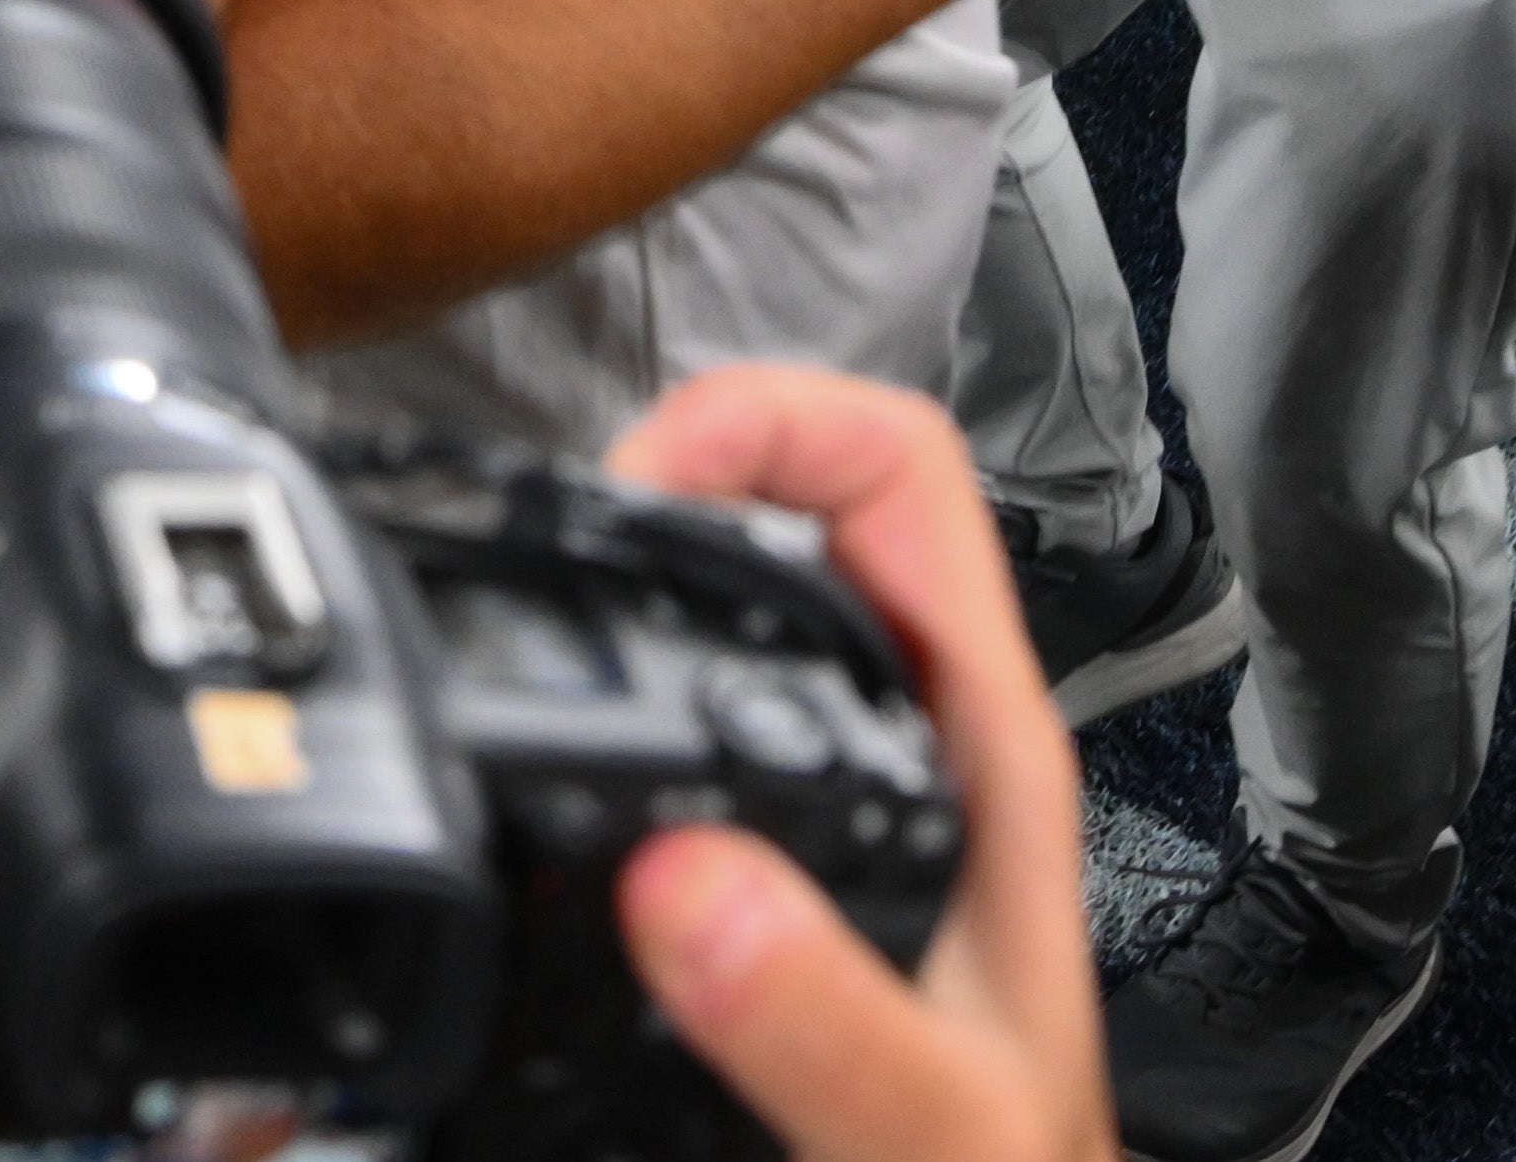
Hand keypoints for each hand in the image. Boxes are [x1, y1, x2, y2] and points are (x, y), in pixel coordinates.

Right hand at [604, 371, 1109, 1161]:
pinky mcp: (784, 865)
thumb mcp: (933, 1136)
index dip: (763, 425)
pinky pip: (696, 719)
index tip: (631, 488)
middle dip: (665, 487)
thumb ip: (824, 1024)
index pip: (902, 474)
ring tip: (530, 605)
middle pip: (799, 509)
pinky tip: (547, 748)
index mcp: (985, 755)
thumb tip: (687, 879)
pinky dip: (614, 698)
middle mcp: (922, 749)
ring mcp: (852, 799)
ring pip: (746, 606)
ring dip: (638, 580)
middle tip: (547, 550)